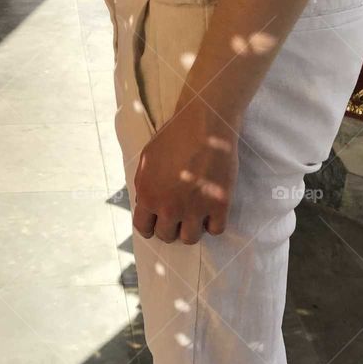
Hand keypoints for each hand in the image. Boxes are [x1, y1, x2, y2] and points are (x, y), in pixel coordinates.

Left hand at [133, 98, 236, 244]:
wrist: (205, 124)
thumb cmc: (173, 136)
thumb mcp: (147, 159)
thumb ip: (144, 184)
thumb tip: (145, 202)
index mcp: (148, 196)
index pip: (143, 228)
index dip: (150, 227)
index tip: (157, 223)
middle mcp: (169, 208)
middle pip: (167, 236)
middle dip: (171, 227)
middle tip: (178, 215)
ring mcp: (195, 209)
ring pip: (190, 238)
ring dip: (191, 228)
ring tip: (195, 215)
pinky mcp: (219, 205)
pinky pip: (215, 229)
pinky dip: (213, 223)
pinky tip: (212, 211)